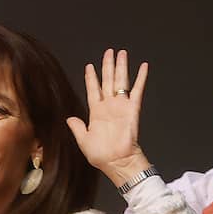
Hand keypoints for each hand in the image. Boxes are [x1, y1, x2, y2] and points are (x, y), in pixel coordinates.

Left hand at [67, 49, 150, 185]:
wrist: (116, 161)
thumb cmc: (101, 154)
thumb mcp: (83, 140)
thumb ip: (77, 127)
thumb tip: (69, 118)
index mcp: (96, 112)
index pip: (93, 89)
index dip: (91, 78)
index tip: (89, 66)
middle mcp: (109, 106)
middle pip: (108, 80)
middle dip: (108, 65)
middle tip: (109, 51)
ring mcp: (121, 106)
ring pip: (121, 81)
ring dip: (121, 67)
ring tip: (121, 53)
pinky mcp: (132, 109)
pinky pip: (137, 90)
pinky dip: (140, 78)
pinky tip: (143, 66)